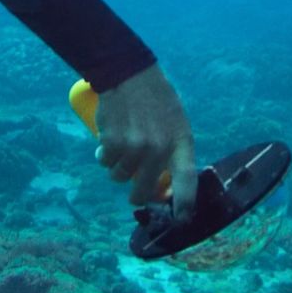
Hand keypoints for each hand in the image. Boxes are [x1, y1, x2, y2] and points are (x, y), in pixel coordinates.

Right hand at [89, 67, 195, 208]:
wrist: (128, 72)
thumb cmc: (156, 98)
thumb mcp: (176, 122)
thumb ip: (173, 149)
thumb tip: (164, 184)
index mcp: (180, 141)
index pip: (187, 180)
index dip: (184, 204)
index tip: (181, 219)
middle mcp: (159, 148)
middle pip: (144, 190)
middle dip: (137, 196)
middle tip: (134, 194)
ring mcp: (134, 147)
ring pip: (120, 177)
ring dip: (117, 169)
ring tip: (121, 148)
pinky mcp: (112, 143)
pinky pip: (105, 162)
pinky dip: (104, 156)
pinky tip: (109, 139)